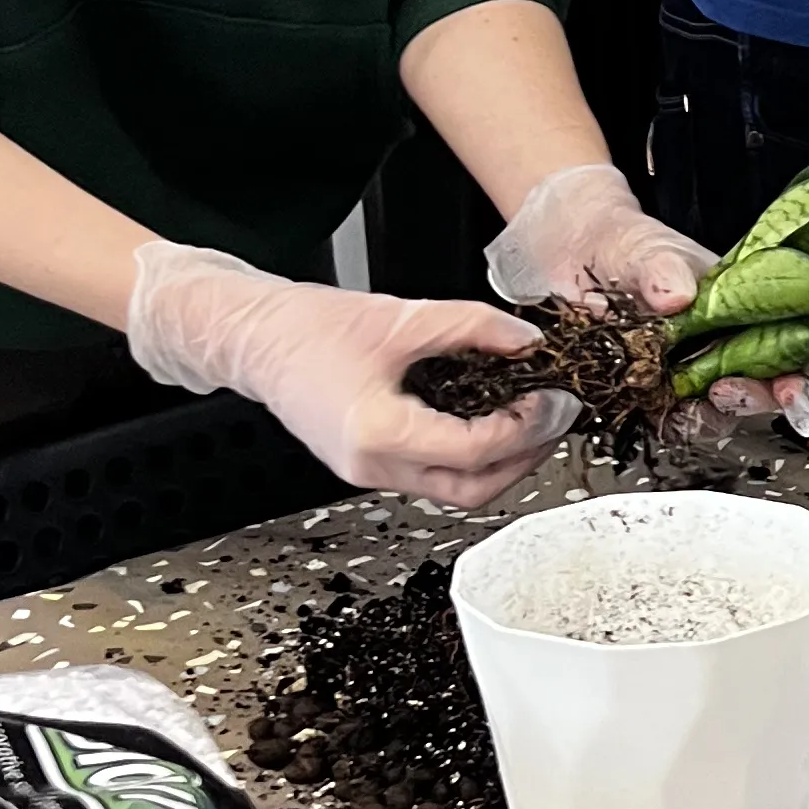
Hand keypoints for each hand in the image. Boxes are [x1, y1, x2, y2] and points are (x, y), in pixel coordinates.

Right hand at [127, 243, 576, 504]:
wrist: (253, 338)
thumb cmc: (307, 327)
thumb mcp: (402, 316)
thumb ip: (473, 327)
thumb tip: (528, 341)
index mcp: (378, 432)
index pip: (475, 449)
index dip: (527, 427)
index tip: (555, 398)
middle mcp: (372, 466)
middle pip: (473, 490)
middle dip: (526, 458)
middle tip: (556, 419)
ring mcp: (368, 473)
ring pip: (455, 491)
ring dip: (502, 463)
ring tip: (532, 420)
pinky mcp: (369, 466)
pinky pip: (433, 476)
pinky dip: (471, 457)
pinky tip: (491, 422)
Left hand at [484, 163, 808, 434]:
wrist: (568, 251)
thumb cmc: (621, 242)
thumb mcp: (644, 247)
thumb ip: (661, 267)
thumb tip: (677, 292)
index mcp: (738, 309)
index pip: (783, 348)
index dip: (794, 377)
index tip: (789, 392)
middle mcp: (718, 345)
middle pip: (756, 388)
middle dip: (751, 399)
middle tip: (727, 391)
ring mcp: (683, 371)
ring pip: (713, 411)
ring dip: (707, 416)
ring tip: (689, 407)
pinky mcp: (647, 390)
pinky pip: (665, 418)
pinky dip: (664, 422)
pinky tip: (654, 414)